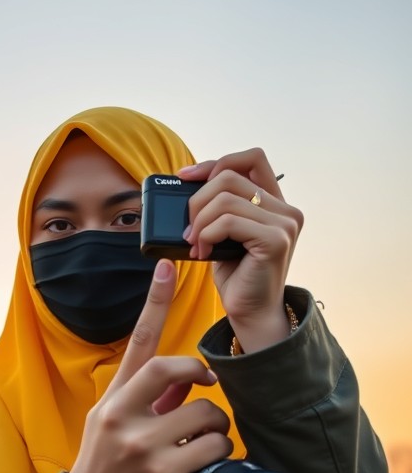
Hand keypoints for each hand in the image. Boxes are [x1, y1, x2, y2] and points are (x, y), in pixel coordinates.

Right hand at [67, 259, 232, 472]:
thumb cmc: (108, 466)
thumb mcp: (114, 426)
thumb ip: (148, 398)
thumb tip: (189, 376)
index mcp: (113, 402)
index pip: (139, 345)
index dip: (154, 303)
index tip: (166, 267)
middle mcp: (125, 420)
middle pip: (182, 372)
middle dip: (205, 383)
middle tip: (208, 397)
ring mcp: (146, 450)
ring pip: (209, 417)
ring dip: (215, 431)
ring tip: (198, 447)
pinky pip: (215, 451)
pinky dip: (216, 457)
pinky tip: (198, 470)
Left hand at [177, 148, 303, 353]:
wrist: (250, 313)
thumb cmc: (236, 275)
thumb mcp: (224, 232)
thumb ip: (220, 205)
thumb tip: (188, 182)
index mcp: (275, 203)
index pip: (251, 158)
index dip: (215, 162)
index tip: (186, 177)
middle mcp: (286, 209)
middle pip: (230, 176)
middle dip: (198, 200)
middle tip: (188, 229)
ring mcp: (285, 223)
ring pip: (225, 199)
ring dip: (199, 222)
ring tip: (194, 244)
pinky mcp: (276, 240)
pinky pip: (228, 221)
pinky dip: (206, 235)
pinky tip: (203, 252)